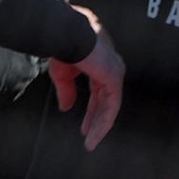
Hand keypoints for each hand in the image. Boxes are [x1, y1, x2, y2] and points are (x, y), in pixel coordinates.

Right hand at [49, 7, 123, 150]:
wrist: (66, 35)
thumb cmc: (63, 47)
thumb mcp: (62, 74)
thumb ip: (67, 91)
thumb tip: (66, 107)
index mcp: (100, 63)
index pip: (99, 89)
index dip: (93, 109)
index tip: (85, 125)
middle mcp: (111, 67)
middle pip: (107, 99)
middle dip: (97, 119)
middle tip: (89, 136)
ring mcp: (115, 72)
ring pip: (110, 106)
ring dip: (99, 126)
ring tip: (90, 142)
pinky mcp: (114, 79)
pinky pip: (111, 106)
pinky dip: (103, 123)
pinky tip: (93, 135)